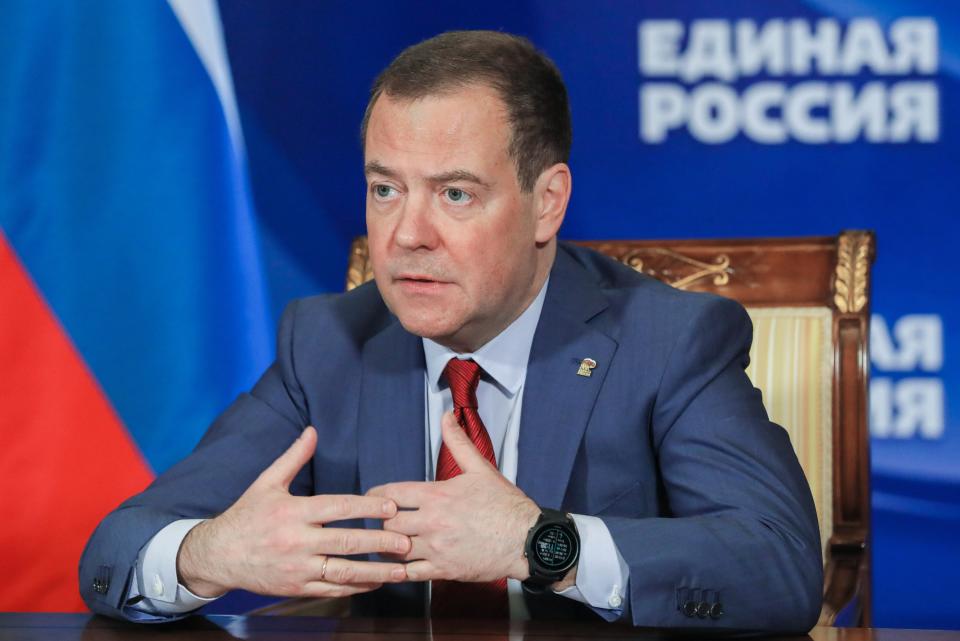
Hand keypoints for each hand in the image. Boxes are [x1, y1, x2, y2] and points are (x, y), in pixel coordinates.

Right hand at [177, 426, 410, 597]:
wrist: (218, 555)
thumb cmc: (246, 516)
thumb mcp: (267, 483)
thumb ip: (293, 458)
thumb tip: (312, 430)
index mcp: (294, 512)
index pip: (338, 507)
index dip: (367, 507)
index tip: (392, 507)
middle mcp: (297, 541)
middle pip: (346, 541)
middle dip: (380, 542)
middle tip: (407, 541)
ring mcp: (298, 568)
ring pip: (343, 571)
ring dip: (375, 570)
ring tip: (401, 568)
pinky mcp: (297, 588)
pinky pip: (332, 589)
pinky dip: (357, 586)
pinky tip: (376, 581)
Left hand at [368, 412, 540, 582]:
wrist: (526, 539)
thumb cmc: (506, 505)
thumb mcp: (481, 469)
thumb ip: (458, 443)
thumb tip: (446, 417)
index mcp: (437, 495)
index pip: (391, 493)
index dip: (375, 495)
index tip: (371, 498)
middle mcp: (432, 522)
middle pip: (388, 522)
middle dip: (380, 521)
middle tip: (378, 521)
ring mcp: (436, 548)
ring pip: (395, 549)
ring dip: (387, 545)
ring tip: (386, 542)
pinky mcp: (443, 570)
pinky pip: (410, 574)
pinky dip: (399, 571)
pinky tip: (398, 567)